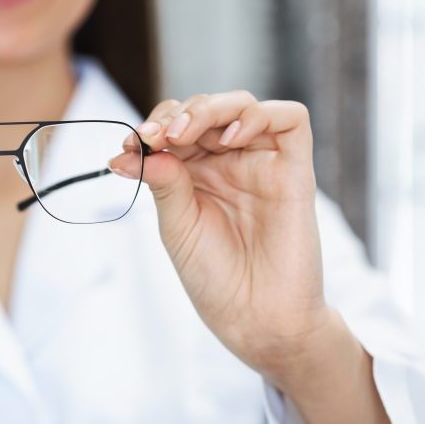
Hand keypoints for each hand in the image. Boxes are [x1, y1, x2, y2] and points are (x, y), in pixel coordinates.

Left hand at [112, 91, 325, 377]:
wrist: (256, 318)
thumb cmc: (215, 277)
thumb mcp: (176, 226)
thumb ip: (162, 183)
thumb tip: (131, 150)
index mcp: (196, 173)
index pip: (175, 125)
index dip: (152, 127)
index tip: (129, 145)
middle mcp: (229, 162)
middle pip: (205, 108)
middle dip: (175, 115)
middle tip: (154, 137)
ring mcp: (262, 163)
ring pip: (241, 105)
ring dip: (208, 109)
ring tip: (183, 134)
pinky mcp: (295, 169)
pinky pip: (289, 120)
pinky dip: (258, 116)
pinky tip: (229, 137)